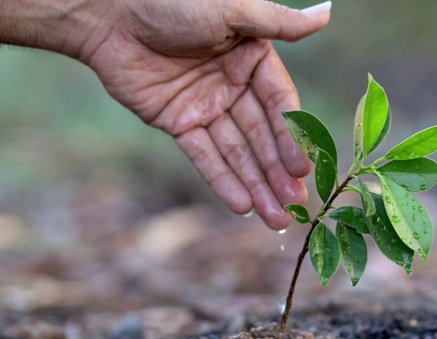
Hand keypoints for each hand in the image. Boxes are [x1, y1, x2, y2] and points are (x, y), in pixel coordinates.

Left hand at [83, 0, 330, 229]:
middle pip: (261, 136)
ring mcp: (205, 106)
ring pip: (236, 151)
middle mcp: (233, 84)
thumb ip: (279, 23)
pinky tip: (242, 206)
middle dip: (278, 172)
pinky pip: (203, 155)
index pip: (279, 105)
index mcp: (252, 57)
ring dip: (256, 185)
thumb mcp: (231, 10)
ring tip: (276, 219)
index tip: (304, 169)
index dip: (292, 137)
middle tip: (297, 208)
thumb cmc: (172, 0)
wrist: (107, 12)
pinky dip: (221, 180)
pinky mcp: (178, 122)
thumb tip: (329, 12)